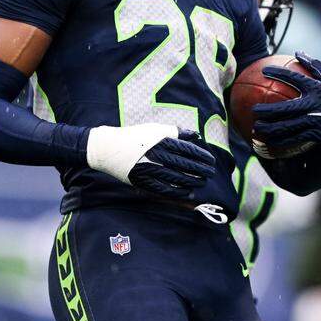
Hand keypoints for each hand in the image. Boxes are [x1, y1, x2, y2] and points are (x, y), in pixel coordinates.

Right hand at [86, 123, 214, 198]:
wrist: (108, 148)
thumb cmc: (135, 136)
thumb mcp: (155, 129)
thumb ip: (176, 132)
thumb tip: (196, 136)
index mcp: (160, 141)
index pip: (187, 150)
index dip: (201, 157)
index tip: (211, 161)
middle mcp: (156, 155)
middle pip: (184, 165)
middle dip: (200, 170)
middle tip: (210, 173)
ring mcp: (149, 169)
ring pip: (176, 178)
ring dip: (192, 181)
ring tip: (202, 182)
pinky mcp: (142, 181)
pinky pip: (164, 189)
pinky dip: (177, 192)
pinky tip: (188, 192)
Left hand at [251, 52, 320, 158]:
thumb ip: (314, 65)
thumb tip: (298, 52)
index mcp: (316, 89)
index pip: (294, 78)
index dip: (278, 73)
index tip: (265, 71)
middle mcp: (312, 105)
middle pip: (284, 108)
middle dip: (267, 110)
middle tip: (253, 110)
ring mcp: (313, 121)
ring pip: (287, 126)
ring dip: (270, 128)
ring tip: (257, 127)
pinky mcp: (315, 134)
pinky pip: (294, 138)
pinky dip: (280, 141)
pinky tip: (269, 141)